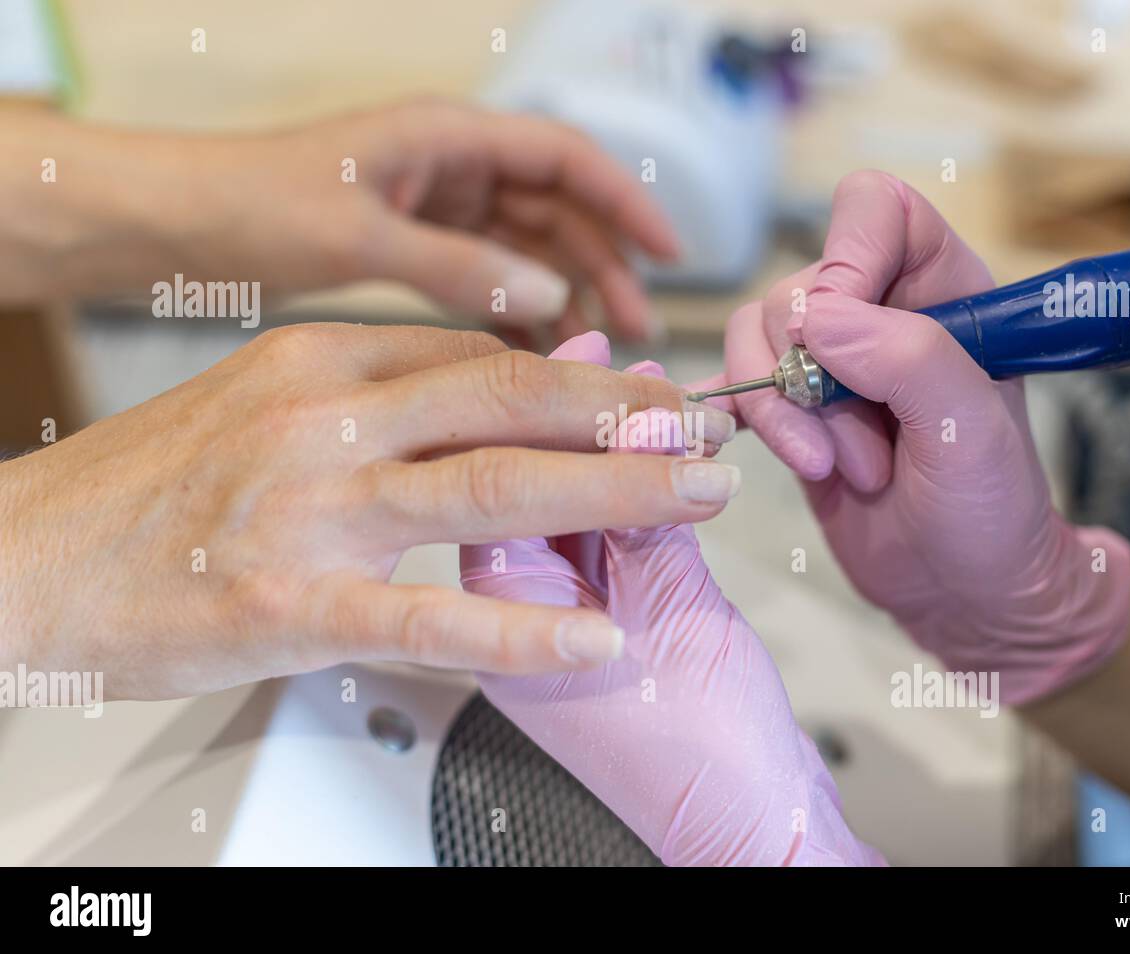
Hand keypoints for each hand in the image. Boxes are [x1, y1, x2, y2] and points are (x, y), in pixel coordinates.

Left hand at [0, 102, 675, 340]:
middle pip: (556, 210)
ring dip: (564, 295)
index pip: (564, 158)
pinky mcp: (414, 245)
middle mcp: (449, 164)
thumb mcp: (357, 235)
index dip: (626, 201)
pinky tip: (534, 356)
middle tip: (635, 334)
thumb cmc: (249, 203)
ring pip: (526, 248)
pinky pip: (486, 277)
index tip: (673, 253)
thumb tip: (549, 295)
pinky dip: (514, 312)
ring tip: (595, 355)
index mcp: (443, 136)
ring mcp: (434, 205)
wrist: (170, 222)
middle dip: (602, 266)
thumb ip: (456, 266)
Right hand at [0, 324, 736, 699]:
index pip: (482, 355)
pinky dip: (523, 630)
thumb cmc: (152, 485)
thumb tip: (489, 393)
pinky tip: (594, 638)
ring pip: (491, 487)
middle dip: (627, 414)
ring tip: (695, 497)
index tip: (650, 391)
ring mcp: (308, 507)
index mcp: (321, 357)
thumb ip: (378, 391)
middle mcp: (323, 415)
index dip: (584, 376)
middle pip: (509, 400)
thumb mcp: (266, 398)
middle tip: (707, 431)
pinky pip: (430, 617)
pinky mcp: (288, 604)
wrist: (26, 555)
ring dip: (611, 490)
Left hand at [461, 334, 881, 865]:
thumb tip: (637, 430)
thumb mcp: (675, 620)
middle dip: (571, 417)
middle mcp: (521, 623)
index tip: (584, 359)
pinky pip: (605, 536)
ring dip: (603, 445)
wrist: (752, 826)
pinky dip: (631, 487)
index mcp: (506, 630)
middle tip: (612, 356)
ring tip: (644, 389)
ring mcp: (561, 623)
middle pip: (522, 489)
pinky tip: (655, 448)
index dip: (546, 417)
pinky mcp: (609, 621)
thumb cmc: (708, 760)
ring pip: (562, 505)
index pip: (497, 491)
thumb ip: (646, 519)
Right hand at [697, 171, 1129, 704]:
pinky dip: (736, 415)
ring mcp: (829, 364)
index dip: (845, 260)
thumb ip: (907, 358)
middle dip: (812, 378)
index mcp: (943, 289)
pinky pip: (734, 383)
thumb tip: (814, 319)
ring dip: (784, 415)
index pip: (875, 211)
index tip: (840, 339)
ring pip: (754, 339)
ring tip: (835, 470)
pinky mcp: (790, 411)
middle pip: (796, 289)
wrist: (962, 594)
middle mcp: (880, 313)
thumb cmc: (991, 511)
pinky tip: (762, 451)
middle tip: (864, 450)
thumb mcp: (969, 430)